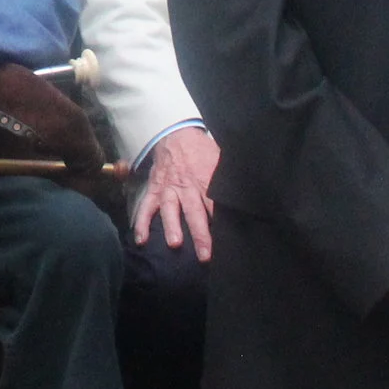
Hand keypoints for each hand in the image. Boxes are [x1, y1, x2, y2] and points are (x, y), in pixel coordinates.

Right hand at [133, 126, 218, 259]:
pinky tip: (140, 239)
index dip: (221, 222)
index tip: (228, 241)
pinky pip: (146, 206)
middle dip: (199, 233)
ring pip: (170, 208)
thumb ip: (228, 178)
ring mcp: (168, 189)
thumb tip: (248, 195)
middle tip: (204, 254)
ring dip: (172, 225)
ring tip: (174, 243)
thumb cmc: (202, 151)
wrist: (176, 134)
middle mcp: (186, 187)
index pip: (214, 204)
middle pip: (194, 211)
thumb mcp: (219, 159)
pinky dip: (141, 222)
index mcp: (205, 180)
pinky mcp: (155, 189)